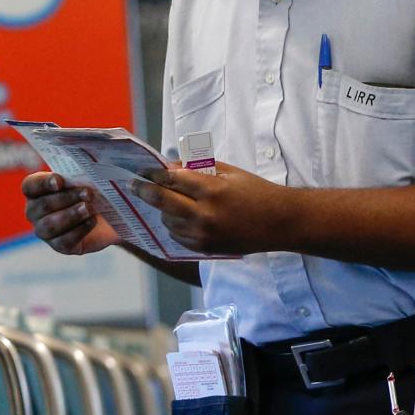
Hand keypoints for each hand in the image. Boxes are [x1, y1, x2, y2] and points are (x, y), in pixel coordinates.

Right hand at [23, 171, 120, 254]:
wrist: (106, 218)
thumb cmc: (89, 193)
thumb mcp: (85, 180)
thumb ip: (81, 173)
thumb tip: (90, 166)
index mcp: (35, 191)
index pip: (30, 186)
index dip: (43, 184)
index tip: (60, 181)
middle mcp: (34, 211)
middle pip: (43, 205)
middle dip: (66, 198)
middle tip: (88, 193)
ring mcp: (44, 231)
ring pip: (50, 225)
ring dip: (71, 215)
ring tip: (90, 209)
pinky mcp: (59, 246)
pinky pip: (64, 241)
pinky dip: (79, 230)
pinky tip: (92, 221)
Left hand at [131, 161, 295, 255]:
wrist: (280, 223)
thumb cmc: (256, 192)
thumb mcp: (229, 172)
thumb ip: (198, 168)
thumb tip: (169, 166)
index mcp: (212, 191)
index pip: (172, 180)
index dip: (154, 174)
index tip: (143, 171)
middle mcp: (205, 215)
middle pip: (163, 201)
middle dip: (144, 191)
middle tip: (134, 185)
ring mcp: (205, 235)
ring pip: (168, 221)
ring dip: (161, 210)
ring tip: (163, 201)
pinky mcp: (206, 248)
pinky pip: (178, 237)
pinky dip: (174, 226)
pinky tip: (177, 217)